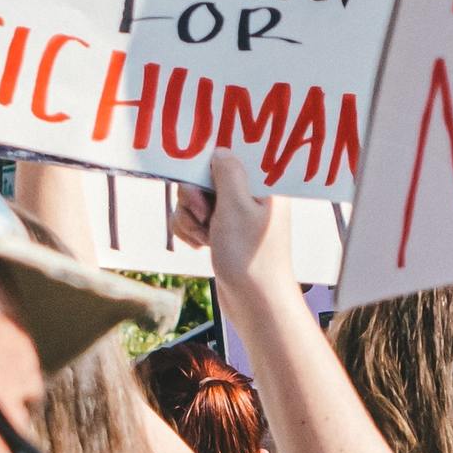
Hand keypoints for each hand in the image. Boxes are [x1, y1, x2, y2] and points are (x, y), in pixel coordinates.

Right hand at [172, 149, 292, 288]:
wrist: (254, 302)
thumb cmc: (251, 257)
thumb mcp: (236, 207)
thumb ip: (227, 173)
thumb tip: (220, 150)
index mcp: (263, 184)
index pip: (230, 155)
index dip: (208, 165)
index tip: (201, 183)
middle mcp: (250, 195)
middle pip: (204, 176)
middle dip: (194, 198)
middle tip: (204, 216)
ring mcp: (234, 214)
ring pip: (194, 199)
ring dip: (190, 218)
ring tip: (206, 238)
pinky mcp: (221, 231)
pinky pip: (192, 219)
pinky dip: (190, 231)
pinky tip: (201, 246)